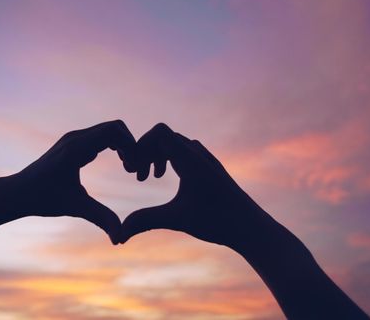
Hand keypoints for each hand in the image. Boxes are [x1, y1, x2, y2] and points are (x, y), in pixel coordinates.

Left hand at [11, 120, 135, 243]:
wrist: (17, 192)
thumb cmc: (43, 199)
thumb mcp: (75, 208)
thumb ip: (101, 219)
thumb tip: (120, 239)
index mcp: (77, 148)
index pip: (114, 131)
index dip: (130, 146)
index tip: (133, 169)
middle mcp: (76, 137)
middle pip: (115, 127)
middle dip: (130, 145)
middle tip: (134, 169)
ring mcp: (74, 138)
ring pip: (109, 130)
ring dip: (123, 145)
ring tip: (129, 167)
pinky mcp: (74, 143)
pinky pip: (101, 135)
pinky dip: (115, 145)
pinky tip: (119, 164)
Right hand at [120, 123, 269, 250]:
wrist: (251, 227)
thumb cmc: (217, 221)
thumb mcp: (177, 219)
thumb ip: (145, 221)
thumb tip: (118, 236)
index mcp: (190, 159)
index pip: (160, 132)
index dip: (141, 145)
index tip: (133, 170)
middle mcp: (198, 153)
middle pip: (163, 137)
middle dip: (144, 153)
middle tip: (135, 176)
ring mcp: (205, 158)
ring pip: (173, 144)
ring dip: (156, 156)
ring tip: (148, 179)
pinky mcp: (208, 166)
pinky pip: (183, 150)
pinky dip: (168, 159)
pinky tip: (165, 179)